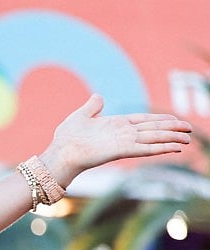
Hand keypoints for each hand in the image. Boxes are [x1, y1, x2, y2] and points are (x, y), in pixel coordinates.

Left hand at [40, 94, 192, 186]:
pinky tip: (175, 147)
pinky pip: (146, 149)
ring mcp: (124, 142)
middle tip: (190, 130)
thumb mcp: (81, 116)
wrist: (60, 153)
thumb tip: (98, 96)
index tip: (175, 120)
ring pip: (154, 139)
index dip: (160, 120)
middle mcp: (123, 134)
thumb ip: (92, 107)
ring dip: (172, 138)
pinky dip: (161, 148)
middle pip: (153, 129)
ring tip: (188, 138)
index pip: (144, 121)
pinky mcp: (122, 151)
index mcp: (116, 124)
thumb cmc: (66, 138)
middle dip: (172, 129)